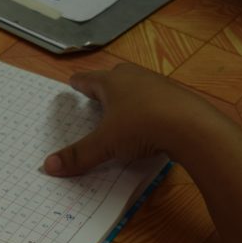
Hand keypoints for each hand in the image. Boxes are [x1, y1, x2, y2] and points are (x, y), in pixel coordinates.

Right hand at [43, 63, 234, 175]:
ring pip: (138, 85)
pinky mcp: (179, 97)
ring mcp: (159, 85)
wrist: (193, 126)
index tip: (73, 83)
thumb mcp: (106, 144)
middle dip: (105, 84)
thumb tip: (48, 166)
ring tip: (123, 109)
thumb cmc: (141, 126)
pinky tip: (150, 122)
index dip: (79, 83)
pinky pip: (157, 98)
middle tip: (97, 95)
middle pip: (115, 76)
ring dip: (129, 95)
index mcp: (112, 83)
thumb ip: (78, 155)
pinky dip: (149, 107)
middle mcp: (135, 77)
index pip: (89, 79)